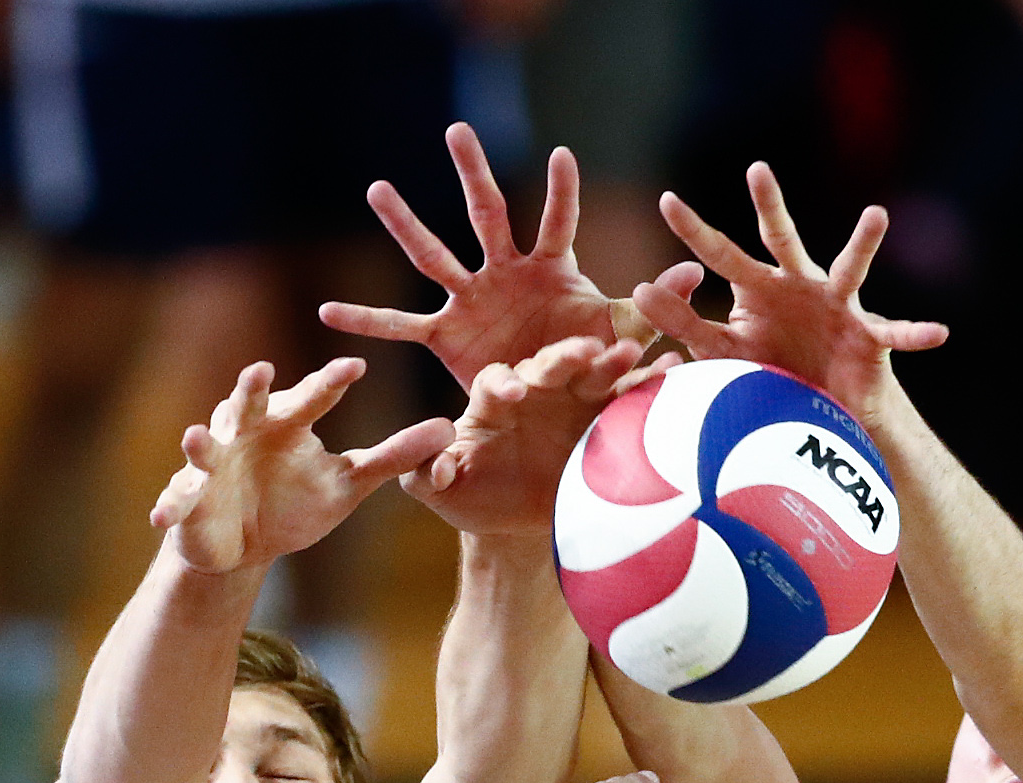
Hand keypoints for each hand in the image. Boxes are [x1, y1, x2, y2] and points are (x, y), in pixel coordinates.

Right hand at [148, 360, 454, 573]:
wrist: (244, 545)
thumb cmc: (297, 500)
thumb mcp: (349, 482)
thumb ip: (393, 456)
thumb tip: (449, 429)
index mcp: (287, 424)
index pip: (313, 398)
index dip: (331, 383)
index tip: (357, 366)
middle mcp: (246, 434)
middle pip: (250, 406)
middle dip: (252, 390)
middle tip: (262, 372)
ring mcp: (213, 465)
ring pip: (204, 450)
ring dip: (200, 444)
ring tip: (195, 436)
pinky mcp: (188, 499)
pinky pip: (177, 502)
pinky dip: (170, 507)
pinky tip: (161, 516)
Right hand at [324, 126, 631, 390]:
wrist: (556, 411)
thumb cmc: (591, 362)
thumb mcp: (624, 334)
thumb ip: (653, 304)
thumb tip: (695, 270)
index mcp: (551, 269)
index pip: (558, 222)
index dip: (562, 193)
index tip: (562, 154)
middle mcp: (506, 274)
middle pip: (488, 215)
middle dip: (475, 174)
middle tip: (458, 131)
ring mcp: (472, 299)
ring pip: (436, 255)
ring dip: (408, 224)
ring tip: (378, 188)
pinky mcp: (448, 336)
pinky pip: (402, 325)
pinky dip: (368, 321)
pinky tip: (327, 313)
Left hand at [401, 333, 646, 535]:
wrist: (518, 519)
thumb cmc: (475, 497)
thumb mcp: (440, 493)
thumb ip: (423, 474)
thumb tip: (434, 466)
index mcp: (491, 401)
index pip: (494, 380)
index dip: (502, 383)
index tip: (512, 395)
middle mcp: (535, 391)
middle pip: (548, 365)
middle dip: (564, 357)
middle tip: (583, 352)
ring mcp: (574, 401)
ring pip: (592, 373)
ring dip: (611, 361)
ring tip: (630, 354)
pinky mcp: (607, 419)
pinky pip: (630, 397)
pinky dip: (650, 382)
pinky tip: (673, 368)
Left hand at [632, 164, 948, 423]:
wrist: (827, 411)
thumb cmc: (775, 371)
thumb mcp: (725, 350)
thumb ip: (684, 322)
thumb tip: (636, 287)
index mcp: (760, 288)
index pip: (720, 255)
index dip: (694, 231)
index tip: (666, 201)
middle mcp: (799, 285)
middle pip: (780, 239)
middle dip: (768, 206)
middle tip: (755, 170)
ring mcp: (838, 306)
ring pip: (847, 267)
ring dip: (861, 242)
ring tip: (875, 216)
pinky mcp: (870, 336)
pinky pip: (896, 334)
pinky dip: (917, 333)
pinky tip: (940, 333)